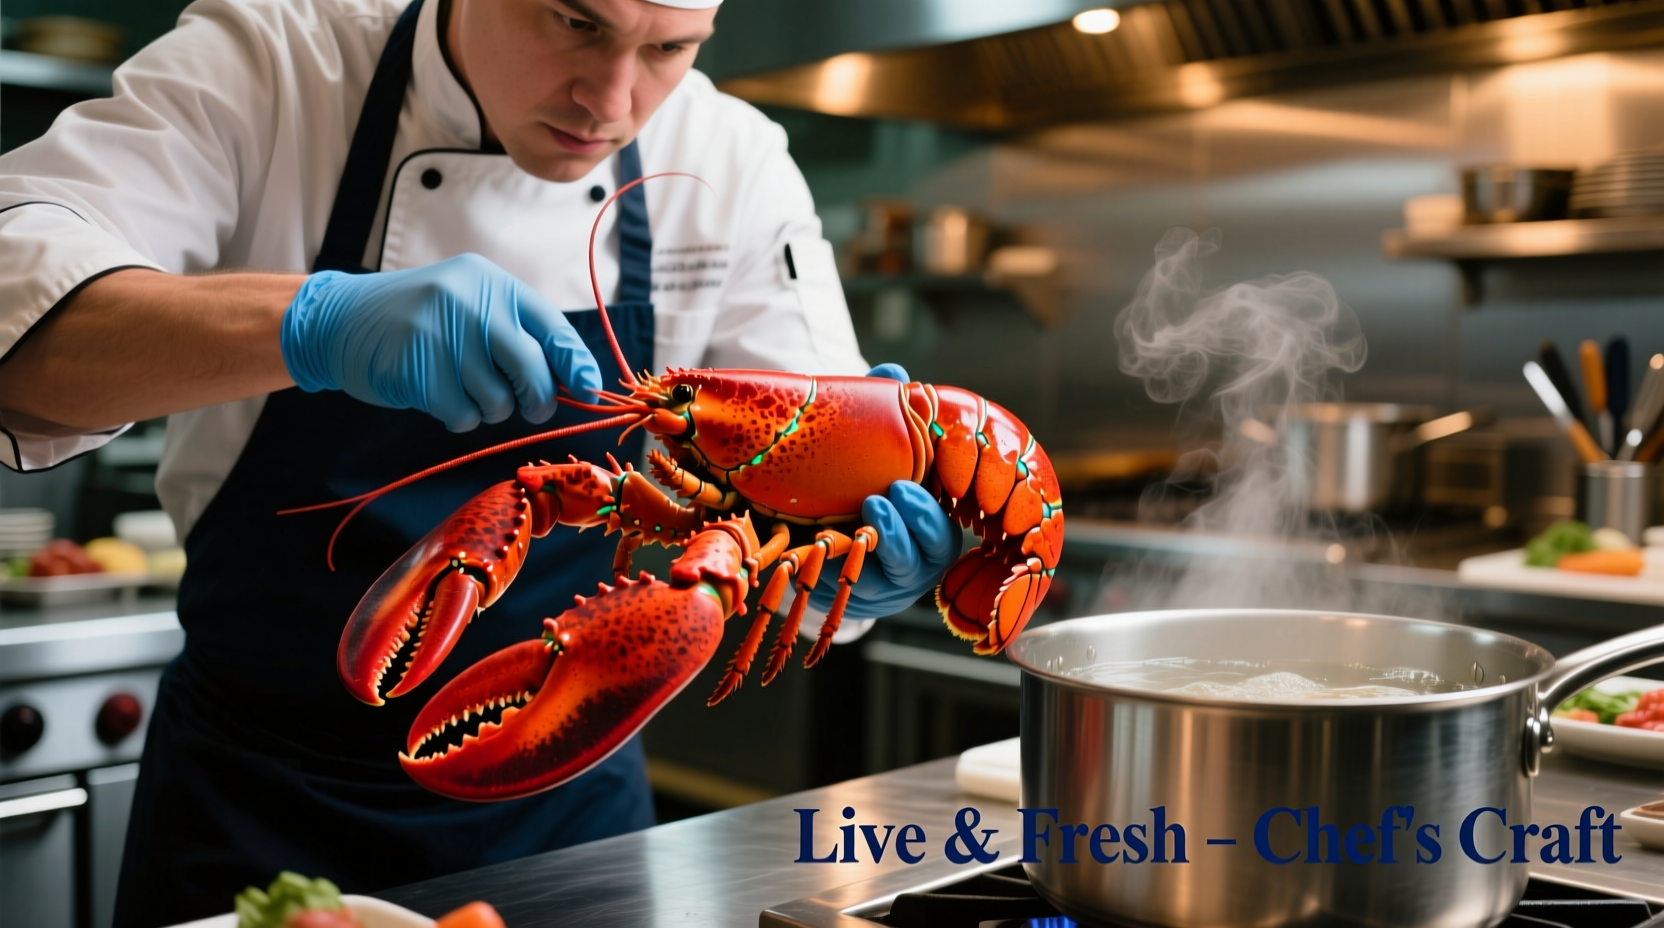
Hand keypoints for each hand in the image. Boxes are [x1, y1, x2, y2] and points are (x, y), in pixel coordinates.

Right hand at [280, 253, 601, 431]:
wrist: (341, 319)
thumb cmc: (420, 319)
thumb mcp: (470, 305)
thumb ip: (516, 332)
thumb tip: (574, 380)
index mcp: (493, 285)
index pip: (552, 327)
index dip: (576, 363)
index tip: (589, 390)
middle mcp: (472, 304)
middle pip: (532, 371)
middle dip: (538, 400)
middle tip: (530, 408)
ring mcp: (443, 335)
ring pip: (498, 400)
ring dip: (489, 409)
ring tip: (464, 389)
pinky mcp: (417, 370)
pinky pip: (463, 415)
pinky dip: (458, 417)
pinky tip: (439, 397)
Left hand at [807, 363, 959, 619]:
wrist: (821, 520)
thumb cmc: (864, 479)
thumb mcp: (879, 447)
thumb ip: (889, 411)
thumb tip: (893, 372)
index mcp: (928, 531)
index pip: (941, 535)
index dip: (926, 516)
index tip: (902, 487)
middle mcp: (910, 566)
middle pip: (916, 565)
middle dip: (899, 535)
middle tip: (876, 502)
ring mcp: (875, 587)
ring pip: (877, 584)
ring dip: (862, 555)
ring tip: (842, 526)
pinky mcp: (839, 597)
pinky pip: (835, 593)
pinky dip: (823, 574)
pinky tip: (808, 551)